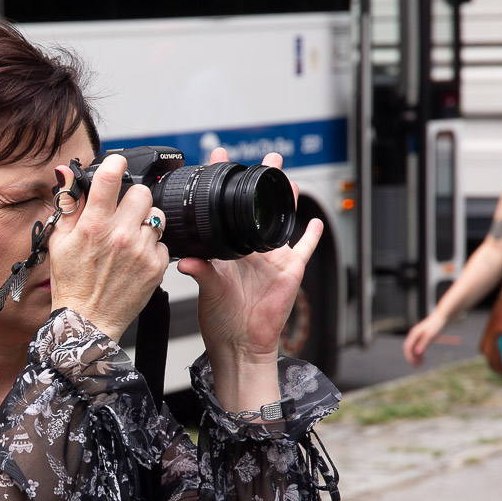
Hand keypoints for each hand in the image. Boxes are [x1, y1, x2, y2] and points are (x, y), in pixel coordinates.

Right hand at [47, 154, 169, 340]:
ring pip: (156, 216)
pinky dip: (152, 247)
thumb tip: (66, 173)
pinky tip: (136, 258)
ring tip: (130, 237)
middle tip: (123, 213)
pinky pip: (162, 242)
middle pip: (142, 193)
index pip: (111, 177)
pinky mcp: (156, 266)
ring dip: (145, 222)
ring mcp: (141, 251)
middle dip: (132, 199)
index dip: (115, 163)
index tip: (117, 163)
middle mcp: (120, 235)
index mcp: (94, 225)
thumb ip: (68, 205)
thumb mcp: (60, 241)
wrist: (88, 321)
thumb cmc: (71, 284)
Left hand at [176, 148, 319, 366]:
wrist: (240, 343)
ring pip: (280, 220)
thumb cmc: (219, 320)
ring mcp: (271, 259)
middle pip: (255, 208)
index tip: (218, 158)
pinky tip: (316, 220)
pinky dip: (312, 235)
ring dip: (285, 197)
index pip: (223, 209)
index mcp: (227, 249)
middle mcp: (249, 250)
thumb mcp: (207, 290)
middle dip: (260, 181)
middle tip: (265, 157)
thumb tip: (185, 259)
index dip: (221, 184)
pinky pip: (305, 248)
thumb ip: (199, 271)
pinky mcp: (290, 271)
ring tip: (285, 174)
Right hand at [403, 313, 446, 366]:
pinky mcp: (422, 336)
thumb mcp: (431, 336)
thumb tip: (417, 353)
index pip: (407, 347)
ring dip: (415, 357)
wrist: (443, 316)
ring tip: (421, 364)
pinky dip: (419, 353)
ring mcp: (417, 335)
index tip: (415, 365)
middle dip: (412, 358)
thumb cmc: (437, 325)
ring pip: (412, 348)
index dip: (410, 357)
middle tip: (417, 366)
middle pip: (409, 349)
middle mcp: (414, 335)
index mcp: (414, 334)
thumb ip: (423, 344)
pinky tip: (423, 357)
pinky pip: (417, 347)